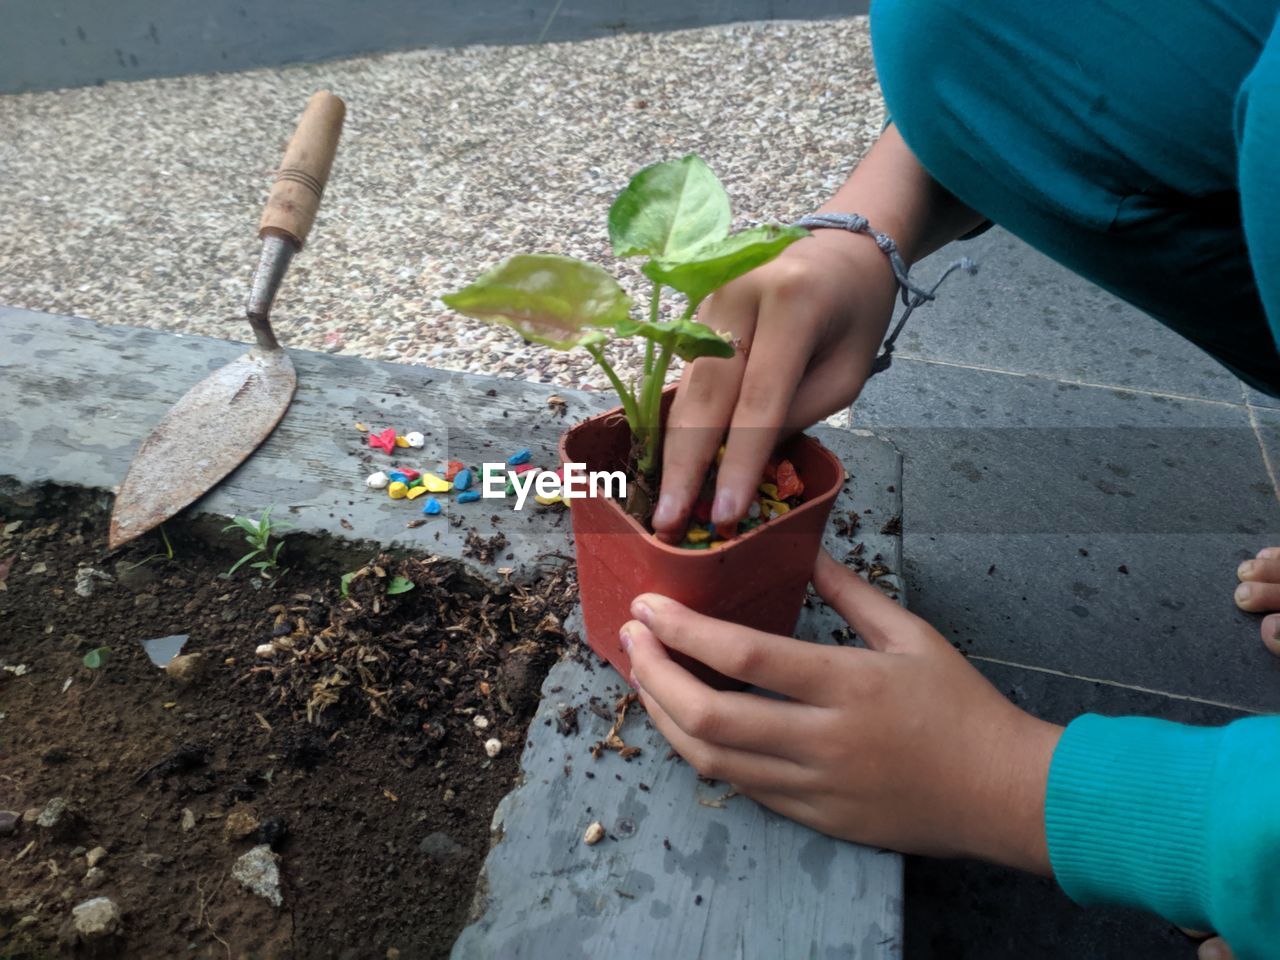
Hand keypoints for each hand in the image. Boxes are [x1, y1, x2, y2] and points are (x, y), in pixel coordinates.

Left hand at [621, 550, 1063, 871]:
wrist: (1004, 794)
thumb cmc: (962, 706)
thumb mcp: (912, 634)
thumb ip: (850, 592)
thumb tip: (805, 549)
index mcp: (849, 686)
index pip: (744, 657)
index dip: (683, 630)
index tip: (646, 605)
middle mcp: (824, 741)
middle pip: (709, 718)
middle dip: (654, 676)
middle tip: (633, 640)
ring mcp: (816, 788)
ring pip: (713, 761)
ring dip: (665, 717)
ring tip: (646, 678)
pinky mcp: (815, 819)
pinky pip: (742, 788)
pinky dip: (706, 753)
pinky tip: (690, 721)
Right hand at [651, 229, 898, 539]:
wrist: (842, 248)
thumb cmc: (855, 314)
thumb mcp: (848, 371)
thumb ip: (799, 413)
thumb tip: (744, 463)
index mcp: (791, 304)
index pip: (759, 399)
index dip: (740, 462)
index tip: (725, 514)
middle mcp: (737, 295)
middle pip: (705, 395)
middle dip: (687, 466)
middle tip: (670, 523)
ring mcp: (707, 299)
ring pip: (688, 389)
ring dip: (676, 452)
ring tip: (668, 507)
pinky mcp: (694, 311)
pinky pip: (687, 378)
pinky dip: (682, 426)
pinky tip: (676, 468)